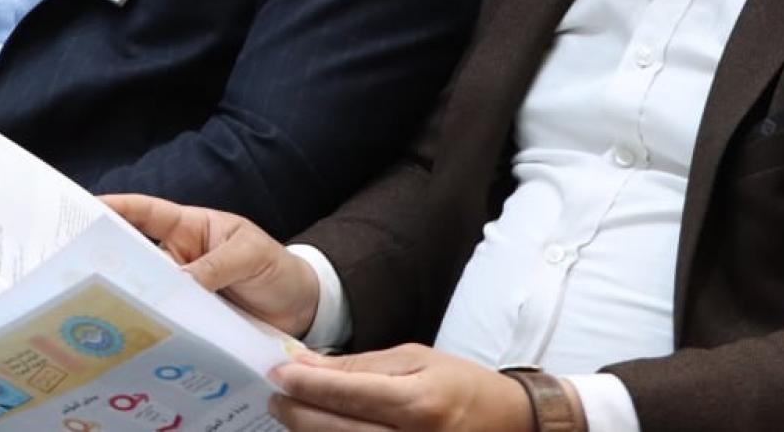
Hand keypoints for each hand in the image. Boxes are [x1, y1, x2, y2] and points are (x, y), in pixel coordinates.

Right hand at [103, 194, 321, 336]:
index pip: (145, 213)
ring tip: (105, 306)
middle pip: (136, 256)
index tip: (85, 209)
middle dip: (111, 260)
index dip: (115, 208)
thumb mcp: (249, 255)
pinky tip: (140, 334)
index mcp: (189, 228)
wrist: (301, 306)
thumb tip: (178, 281)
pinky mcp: (190, 320)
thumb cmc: (275, 267)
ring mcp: (182, 290)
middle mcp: (179, 258)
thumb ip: (215, 266)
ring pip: (148, 292)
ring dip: (133, 298)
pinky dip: (155, 325)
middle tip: (81, 269)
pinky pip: (167, 320)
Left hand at [269, 347, 546, 430]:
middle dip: (297, 413)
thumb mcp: (415, 359)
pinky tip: (319, 431)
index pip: (346, 394)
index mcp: (418, 403)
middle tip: (275, 396)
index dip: (304, 385)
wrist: (508, 424)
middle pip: (335, 430)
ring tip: (293, 414)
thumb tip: (307, 363)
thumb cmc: (461, 386)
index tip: (276, 373)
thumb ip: (360, 365)